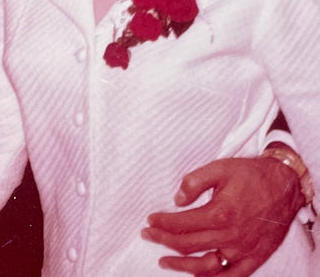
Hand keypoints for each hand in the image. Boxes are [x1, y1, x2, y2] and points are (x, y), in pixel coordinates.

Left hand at [142, 156, 303, 275]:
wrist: (284, 185)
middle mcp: (231, 235)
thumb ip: (194, 182)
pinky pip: (232, 276)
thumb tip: (178, 199)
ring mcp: (243, 250)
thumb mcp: (219, 167)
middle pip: (189, 245)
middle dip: (164, 241)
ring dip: (182, 266)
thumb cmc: (251, 175)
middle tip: (148, 235)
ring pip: (206, 266)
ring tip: (164, 261)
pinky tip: (197, 276)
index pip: (182, 223)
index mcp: (221, 212)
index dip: (162, 223)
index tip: (150, 220)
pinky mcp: (255, 258)